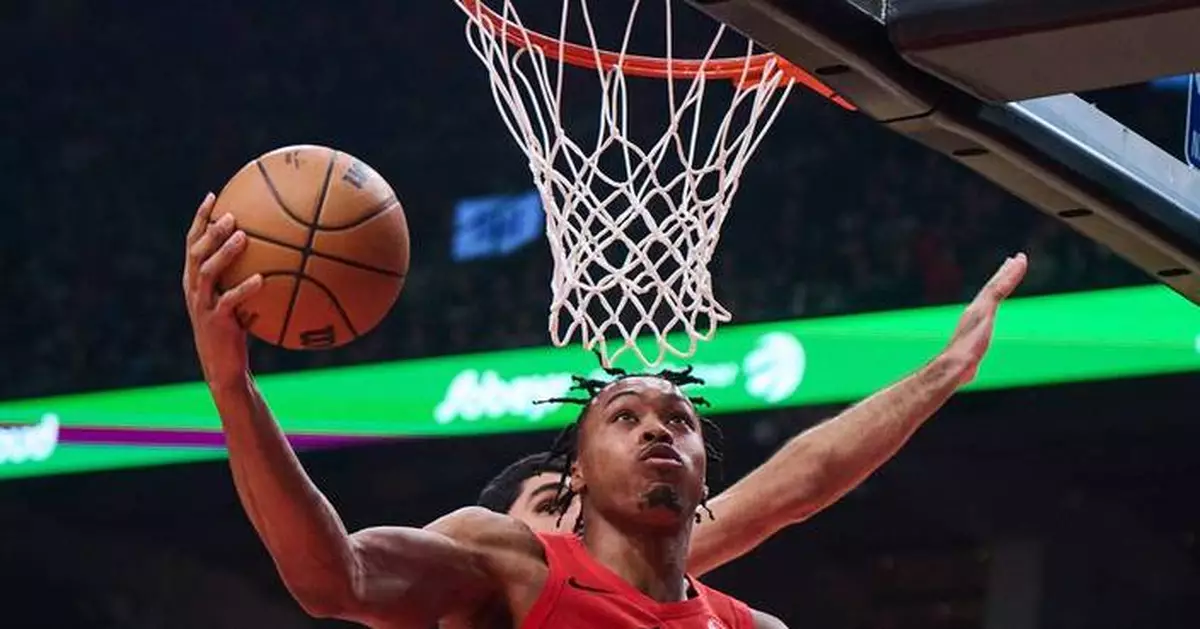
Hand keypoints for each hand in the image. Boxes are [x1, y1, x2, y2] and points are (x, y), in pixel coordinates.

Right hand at [182, 193, 262, 388]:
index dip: (199, 219)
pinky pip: (230, 301)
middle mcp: (193, 289)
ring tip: (243, 237)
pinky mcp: (215, 322)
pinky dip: (245, 289)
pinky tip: (262, 279)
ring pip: (207, 272)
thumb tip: (278, 252)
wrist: (223, 367)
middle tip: (232, 214)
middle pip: (195, 252)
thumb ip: (243, 276)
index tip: (212, 196)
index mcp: (194, 280)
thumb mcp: (237, 301)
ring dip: (224, 252)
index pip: (191, 242)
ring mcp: (202, 306)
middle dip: (210, 230)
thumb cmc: (234, 331)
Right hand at [943, 253, 1027, 384]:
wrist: (952, 365)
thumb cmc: (956, 368)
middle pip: (993, 288)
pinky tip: (1019, 263)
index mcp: (973, 321)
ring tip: (1020, 258)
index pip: (988, 301)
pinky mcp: (985, 308)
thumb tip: (967, 375)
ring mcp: (980, 309)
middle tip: (1013, 260)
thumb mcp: (967, 362)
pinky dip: (1011, 273)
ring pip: (998, 284)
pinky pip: (1000, 286)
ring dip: (1010, 271)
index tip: (1002, 278)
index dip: (996, 289)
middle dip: (1003, 274)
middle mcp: (976, 311)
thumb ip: (969, 362)